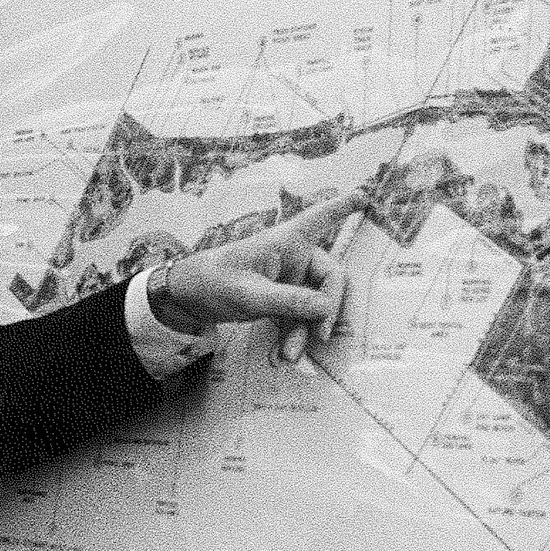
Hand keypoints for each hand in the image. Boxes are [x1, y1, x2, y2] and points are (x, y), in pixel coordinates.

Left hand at [156, 190, 364, 361]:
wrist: (185, 298)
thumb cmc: (213, 282)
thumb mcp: (249, 293)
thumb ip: (288, 300)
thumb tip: (326, 308)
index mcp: (286, 242)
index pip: (319, 218)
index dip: (342, 206)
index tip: (364, 195)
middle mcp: (292, 257)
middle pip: (330, 277)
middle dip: (327, 308)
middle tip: (320, 335)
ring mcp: (288, 279)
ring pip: (314, 304)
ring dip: (306, 330)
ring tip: (291, 355)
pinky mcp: (280, 299)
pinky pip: (298, 317)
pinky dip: (293, 336)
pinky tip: (283, 355)